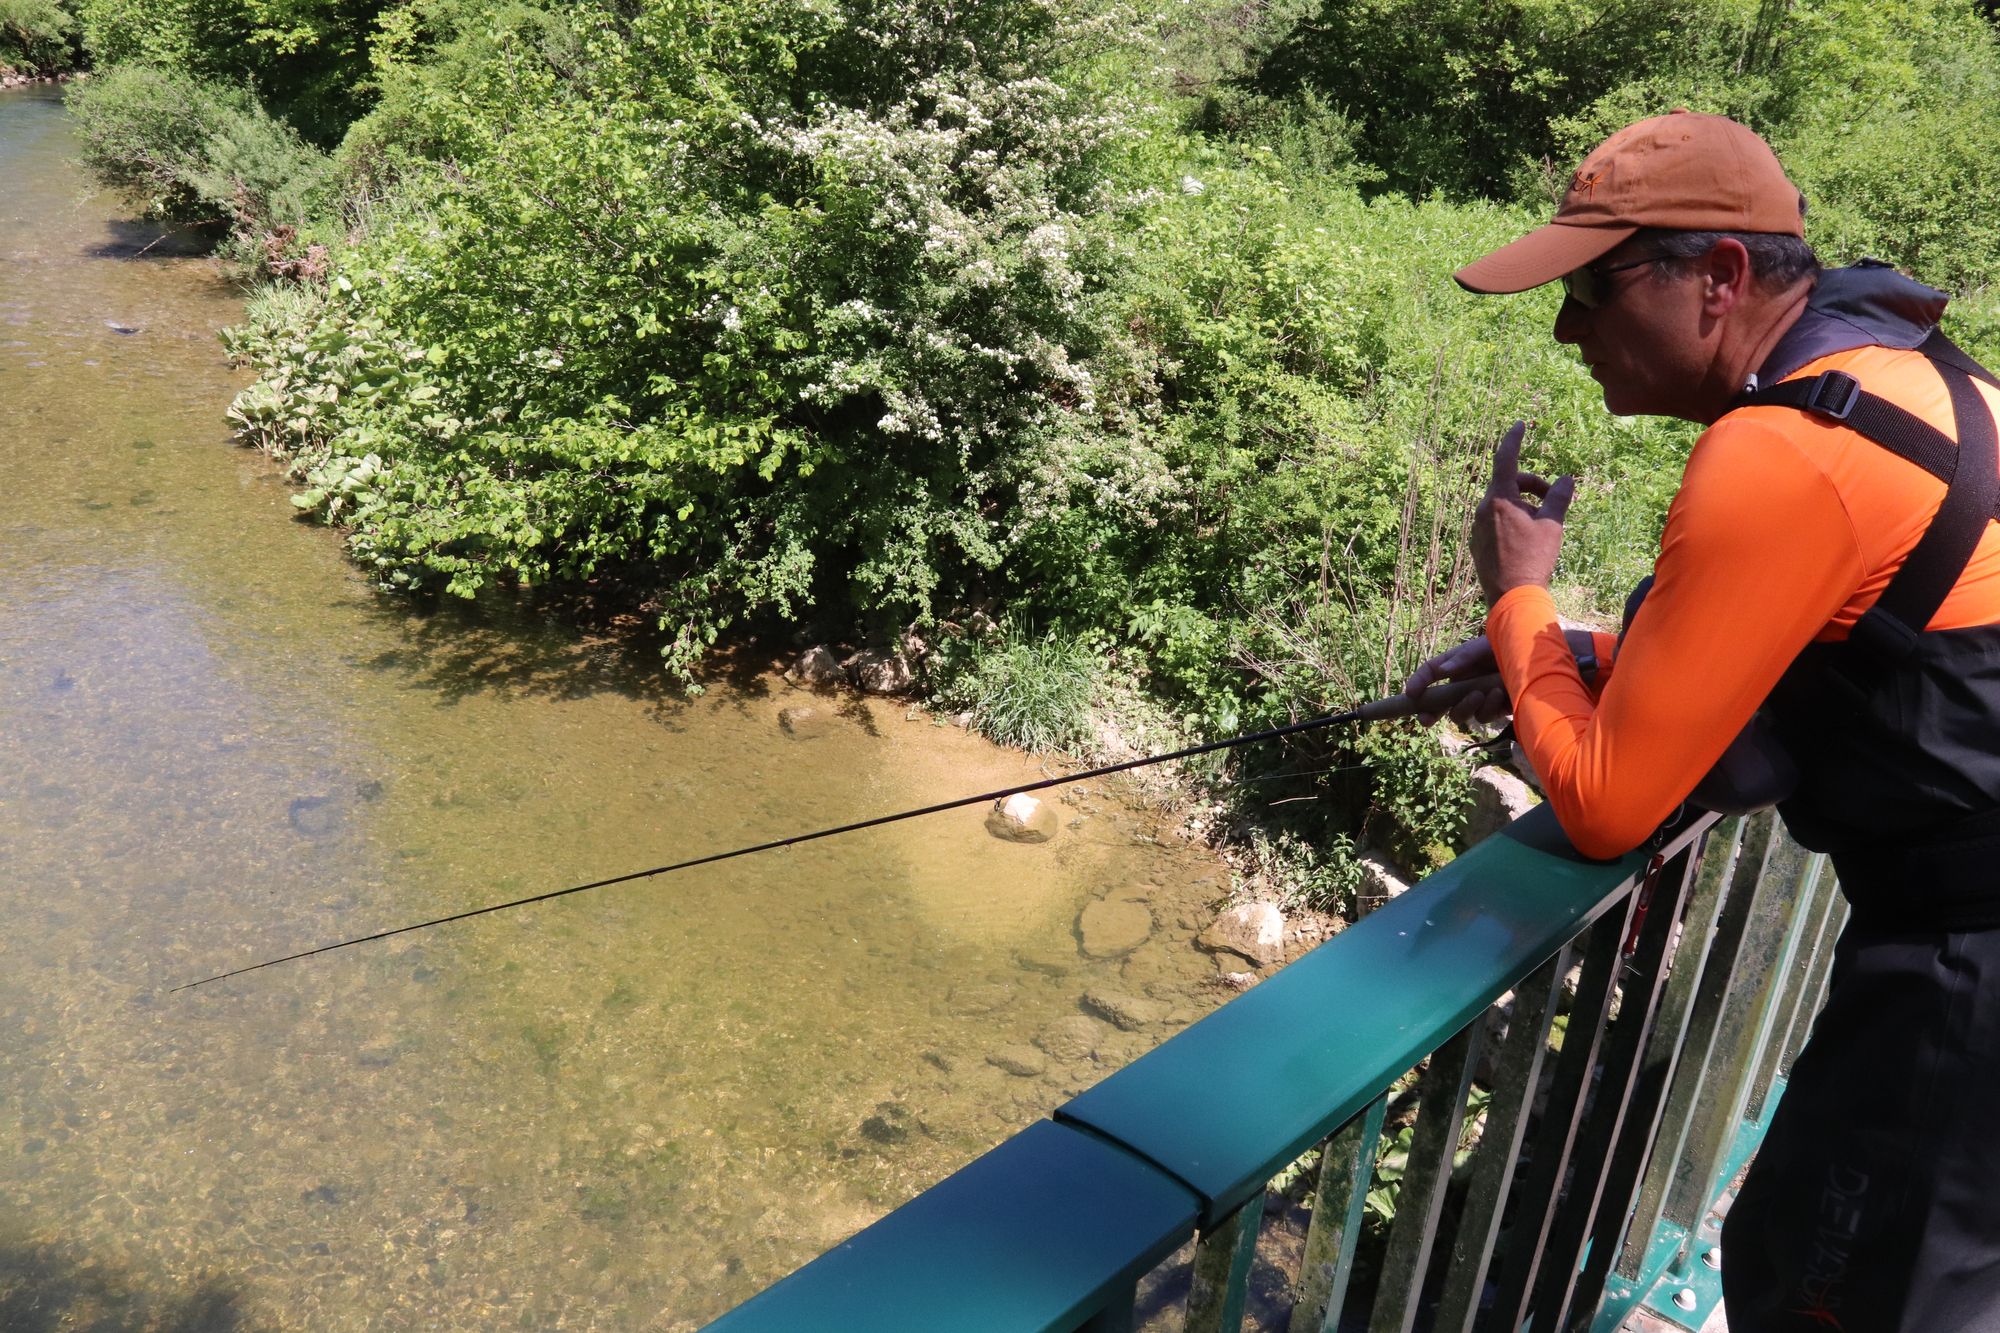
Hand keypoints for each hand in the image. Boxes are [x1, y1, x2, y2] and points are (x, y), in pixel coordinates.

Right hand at [1402, 635, 1507, 726]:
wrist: (1540, 658)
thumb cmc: (1508, 645)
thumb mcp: (1483, 646)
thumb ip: (1463, 658)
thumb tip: (1444, 671)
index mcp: (1455, 665)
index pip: (1430, 674)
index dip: (1418, 683)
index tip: (1410, 694)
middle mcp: (1463, 683)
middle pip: (1438, 704)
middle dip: (1430, 713)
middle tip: (1426, 719)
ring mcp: (1478, 698)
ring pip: (1459, 714)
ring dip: (1466, 706)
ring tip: (1480, 693)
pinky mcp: (1494, 709)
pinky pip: (1483, 716)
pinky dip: (1487, 707)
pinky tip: (1497, 694)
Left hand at [1470, 421, 1575, 606]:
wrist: (1511, 595)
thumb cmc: (1534, 558)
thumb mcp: (1553, 524)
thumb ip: (1559, 497)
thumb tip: (1568, 479)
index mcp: (1499, 499)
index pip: (1505, 458)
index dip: (1513, 439)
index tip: (1519, 425)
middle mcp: (1483, 509)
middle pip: (1508, 483)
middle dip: (1531, 484)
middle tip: (1552, 496)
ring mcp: (1477, 526)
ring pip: (1502, 503)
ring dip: (1523, 504)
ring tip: (1542, 523)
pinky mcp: (1477, 541)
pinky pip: (1495, 521)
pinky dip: (1512, 519)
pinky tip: (1527, 539)